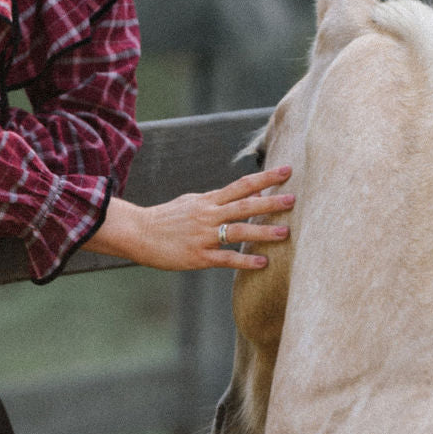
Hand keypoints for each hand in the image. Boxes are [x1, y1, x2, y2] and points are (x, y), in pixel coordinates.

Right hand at [86, 167, 293, 271]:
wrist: (138, 233)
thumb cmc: (168, 218)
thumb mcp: (193, 202)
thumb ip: (219, 200)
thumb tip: (249, 193)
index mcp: (208, 200)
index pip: (242, 185)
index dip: (265, 178)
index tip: (287, 170)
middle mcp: (208, 215)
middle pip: (244, 205)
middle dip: (270, 202)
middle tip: (294, 198)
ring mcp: (203, 236)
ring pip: (237, 231)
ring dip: (263, 232)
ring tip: (286, 233)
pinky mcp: (198, 256)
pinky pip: (225, 258)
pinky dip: (245, 260)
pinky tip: (262, 263)